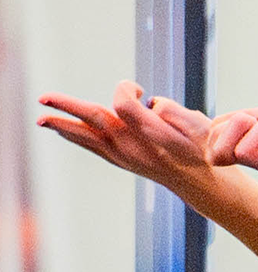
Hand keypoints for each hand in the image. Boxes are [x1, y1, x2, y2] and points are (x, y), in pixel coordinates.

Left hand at [37, 81, 221, 198]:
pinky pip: (92, 147)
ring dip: (62, 125)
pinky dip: (75, 137)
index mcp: (151, 134)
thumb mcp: (199, 128)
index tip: (138, 89)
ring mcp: (124, 156)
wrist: (198, 182)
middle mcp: (133, 146)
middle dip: (67, 106)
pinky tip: (64, 130)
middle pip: (94, 119)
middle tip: (43, 98)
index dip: (125, 89)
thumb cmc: (201, 150)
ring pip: (87, 136)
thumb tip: (151, 103)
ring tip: (42, 119)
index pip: (123, 103)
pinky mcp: (120, 161)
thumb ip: (174, 112)